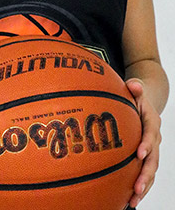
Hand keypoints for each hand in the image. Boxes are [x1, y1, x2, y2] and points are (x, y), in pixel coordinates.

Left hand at [126, 78, 161, 207]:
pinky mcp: (146, 157)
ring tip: (133, 200)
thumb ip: (135, 87)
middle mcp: (154, 138)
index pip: (150, 133)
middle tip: (137, 187)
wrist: (144, 103)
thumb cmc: (135, 96)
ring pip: (150, 170)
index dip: (146, 144)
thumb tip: (134, 85)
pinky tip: (129, 200)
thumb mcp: (135, 89)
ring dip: (143, 186)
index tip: (139, 154)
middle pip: (153, 159)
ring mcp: (152, 149)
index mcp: (152, 122)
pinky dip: (140, 186)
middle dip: (146, 174)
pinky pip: (145, 173)